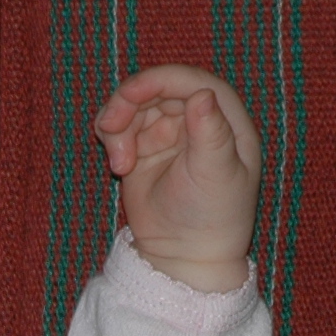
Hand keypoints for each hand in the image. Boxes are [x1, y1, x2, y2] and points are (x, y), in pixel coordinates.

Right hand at [92, 66, 260, 292]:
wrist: (185, 255)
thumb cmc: (213, 217)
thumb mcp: (216, 175)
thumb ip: (211, 133)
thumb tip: (202, 94)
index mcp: (226, 119)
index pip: (192, 82)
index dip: (160, 80)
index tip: (132, 93)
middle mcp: (197, 119)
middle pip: (156, 88)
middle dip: (128, 102)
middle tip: (110, 126)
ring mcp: (169, 131)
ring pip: (133, 105)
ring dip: (116, 124)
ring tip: (119, 162)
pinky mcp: (143, 146)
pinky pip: (119, 125)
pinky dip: (111, 136)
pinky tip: (119, 165)